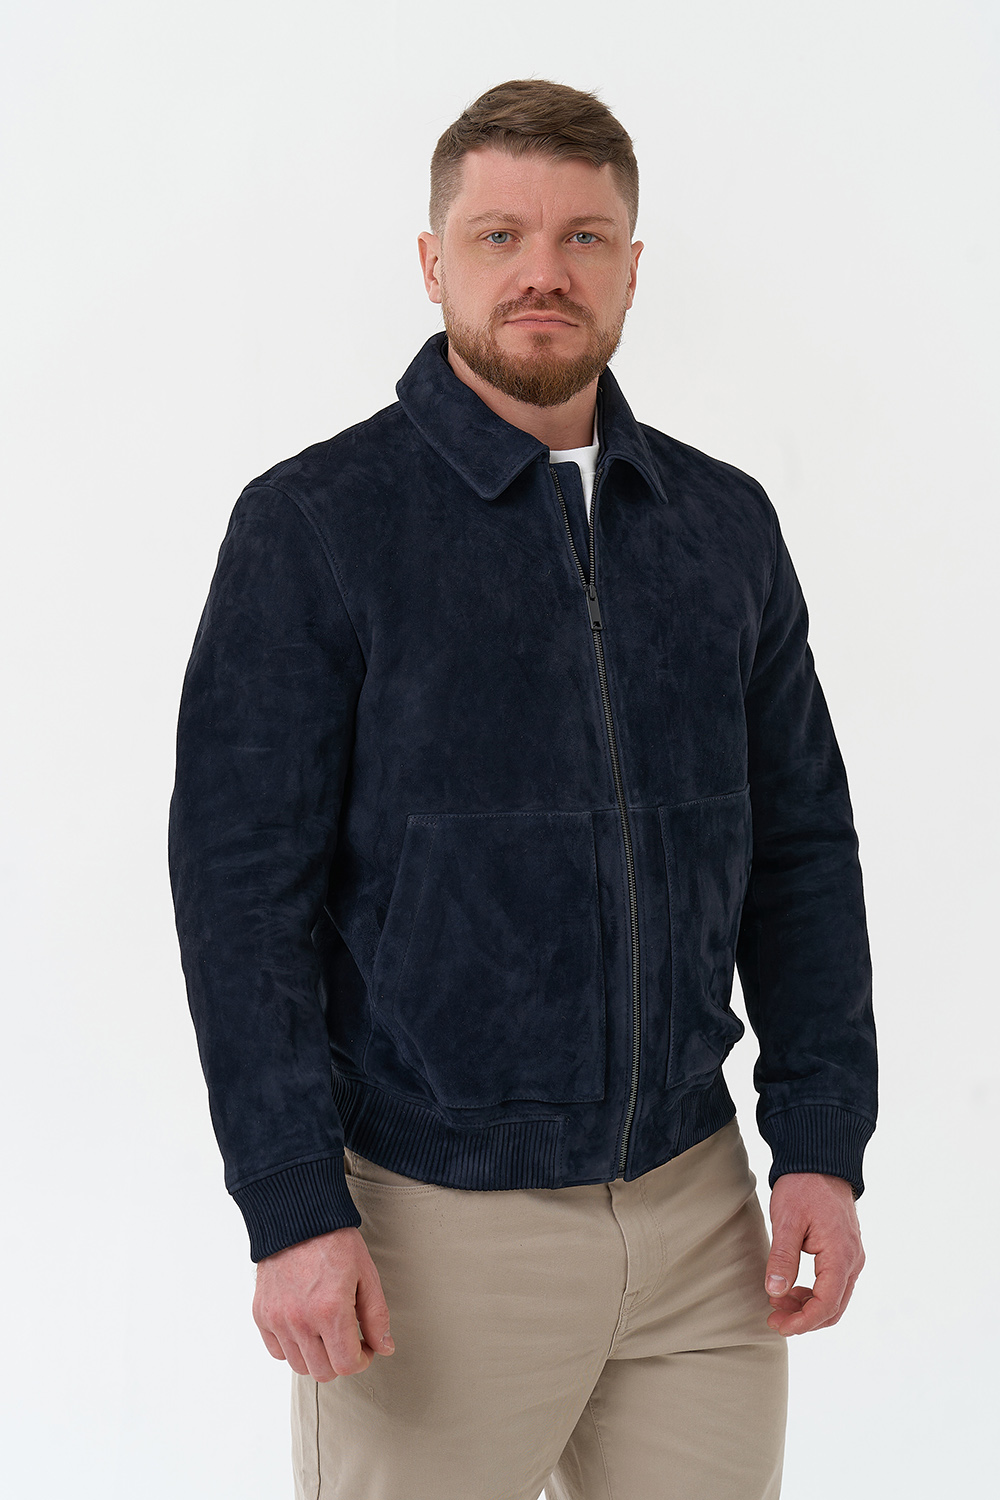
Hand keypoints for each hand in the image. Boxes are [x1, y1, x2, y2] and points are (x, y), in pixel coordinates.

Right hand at [253, 1226, 394, 1380]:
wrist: (297, 1218)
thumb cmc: (335, 1242)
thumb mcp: (366, 1275)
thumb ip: (377, 1316)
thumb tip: (384, 1348)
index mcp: (330, 1311)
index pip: (346, 1365)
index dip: (362, 1361)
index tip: (365, 1346)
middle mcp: (301, 1320)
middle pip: (322, 1372)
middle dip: (341, 1360)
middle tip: (348, 1339)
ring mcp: (278, 1319)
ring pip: (299, 1365)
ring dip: (317, 1356)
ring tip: (326, 1332)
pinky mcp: (262, 1314)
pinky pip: (277, 1350)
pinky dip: (292, 1347)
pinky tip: (305, 1327)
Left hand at [763, 1172, 864, 1335]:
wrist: (820, 1162)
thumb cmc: (803, 1187)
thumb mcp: (786, 1220)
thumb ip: (782, 1258)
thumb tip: (775, 1291)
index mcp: (841, 1256)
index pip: (826, 1305)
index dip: (802, 1321)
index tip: (778, 1324)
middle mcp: (853, 1261)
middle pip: (834, 1308)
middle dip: (804, 1319)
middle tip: (774, 1318)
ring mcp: (852, 1257)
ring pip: (836, 1299)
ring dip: (808, 1307)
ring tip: (778, 1302)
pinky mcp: (846, 1252)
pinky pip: (835, 1285)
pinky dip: (815, 1294)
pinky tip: (791, 1289)